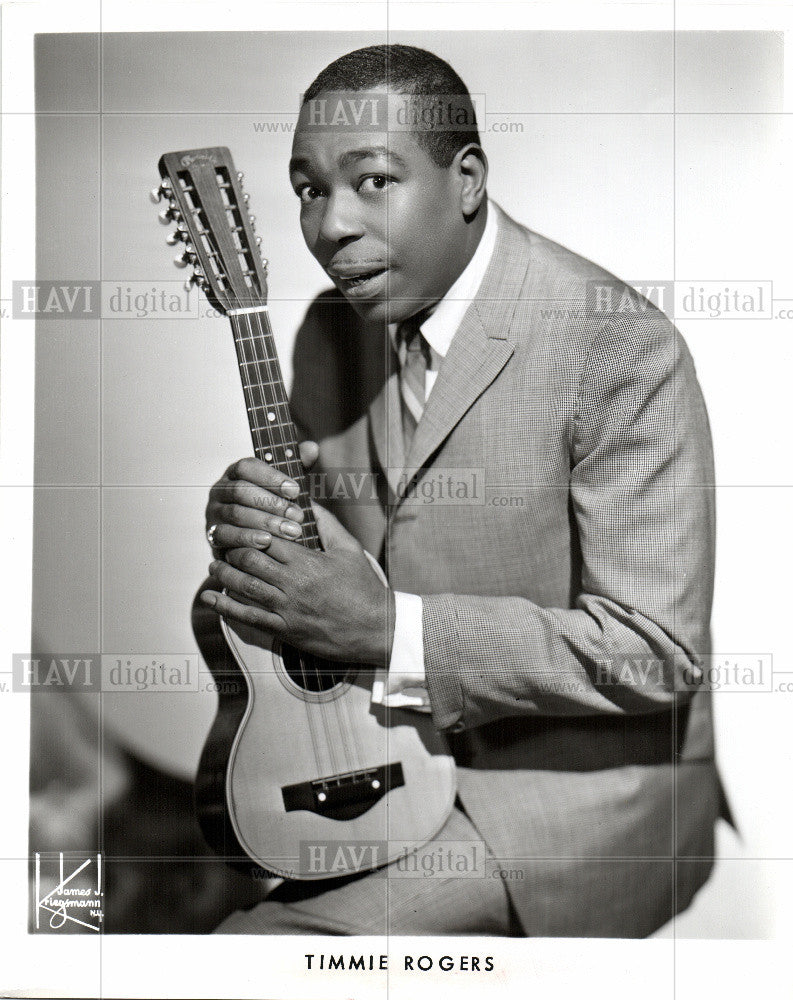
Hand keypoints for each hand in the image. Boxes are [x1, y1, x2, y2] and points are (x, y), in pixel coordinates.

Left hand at [202, 503, 395, 665]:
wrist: (376, 629)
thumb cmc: (364, 589)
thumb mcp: (350, 550)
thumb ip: (328, 524)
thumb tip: (310, 503)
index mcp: (307, 562)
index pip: (267, 538)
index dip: (249, 529)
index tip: (240, 524)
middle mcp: (293, 584)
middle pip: (249, 560)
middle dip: (231, 550)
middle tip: (222, 543)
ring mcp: (287, 609)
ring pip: (244, 587)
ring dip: (224, 575)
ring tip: (214, 566)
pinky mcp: (285, 630)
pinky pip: (248, 618)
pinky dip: (225, 607)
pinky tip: (210, 599)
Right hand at [204, 444, 319, 554]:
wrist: (252, 540)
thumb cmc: (270, 507)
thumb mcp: (285, 485)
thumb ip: (297, 465)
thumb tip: (312, 448)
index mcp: (235, 473)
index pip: (246, 467)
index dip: (270, 477)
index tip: (295, 490)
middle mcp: (220, 490)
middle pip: (241, 491)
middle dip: (272, 503)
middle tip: (298, 515)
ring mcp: (213, 513)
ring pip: (236, 513)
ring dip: (266, 522)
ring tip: (291, 531)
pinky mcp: (212, 536)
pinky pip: (226, 536)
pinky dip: (247, 538)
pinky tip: (266, 542)